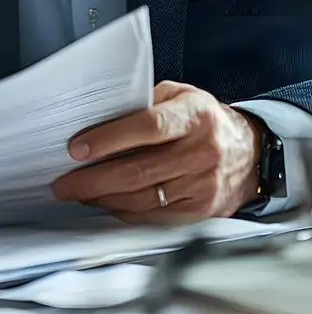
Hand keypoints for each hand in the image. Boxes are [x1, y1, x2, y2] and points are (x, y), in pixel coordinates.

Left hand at [52, 80, 262, 223]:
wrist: (249, 154)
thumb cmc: (206, 121)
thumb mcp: (182, 96)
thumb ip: (146, 103)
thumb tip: (101, 118)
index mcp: (195, 116)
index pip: (148, 127)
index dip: (109, 138)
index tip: (77, 148)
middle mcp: (201, 152)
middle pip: (138, 171)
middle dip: (93, 179)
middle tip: (64, 182)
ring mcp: (202, 186)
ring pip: (142, 199)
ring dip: (103, 198)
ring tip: (79, 193)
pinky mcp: (200, 213)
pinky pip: (154, 217)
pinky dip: (125, 212)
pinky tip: (107, 204)